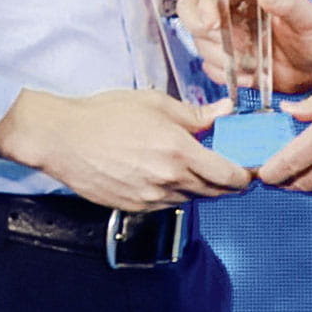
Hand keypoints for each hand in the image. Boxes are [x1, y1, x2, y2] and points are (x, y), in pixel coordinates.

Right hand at [0, 86, 251, 211]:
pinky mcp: (135, 207)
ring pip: (192, 199)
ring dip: (201, 188)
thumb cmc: (105, 114)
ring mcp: (151, 197)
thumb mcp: (155, 103)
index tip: (250, 170)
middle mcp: (168, 179)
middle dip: (228, 183)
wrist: (61, 139)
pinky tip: (168, 176)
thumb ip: (195, 114)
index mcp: (179, 151)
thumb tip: (225, 113)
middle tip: (231, 170)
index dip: (245, 176)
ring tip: (197, 169)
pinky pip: (168, 204)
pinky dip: (176, 193)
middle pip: (215, 192)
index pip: (228, 175)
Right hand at [178, 0, 311, 97]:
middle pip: (193, 15)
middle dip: (204, 34)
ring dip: (219, 58)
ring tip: (249, 67)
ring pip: (200, 43)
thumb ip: (288, 3)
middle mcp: (233, 12)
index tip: (213, 23)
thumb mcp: (309, 18)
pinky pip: (212, 68)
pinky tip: (249, 78)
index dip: (205, 5)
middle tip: (229, 49)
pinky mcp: (231, 61)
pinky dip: (226, 76)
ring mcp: (230, 38)